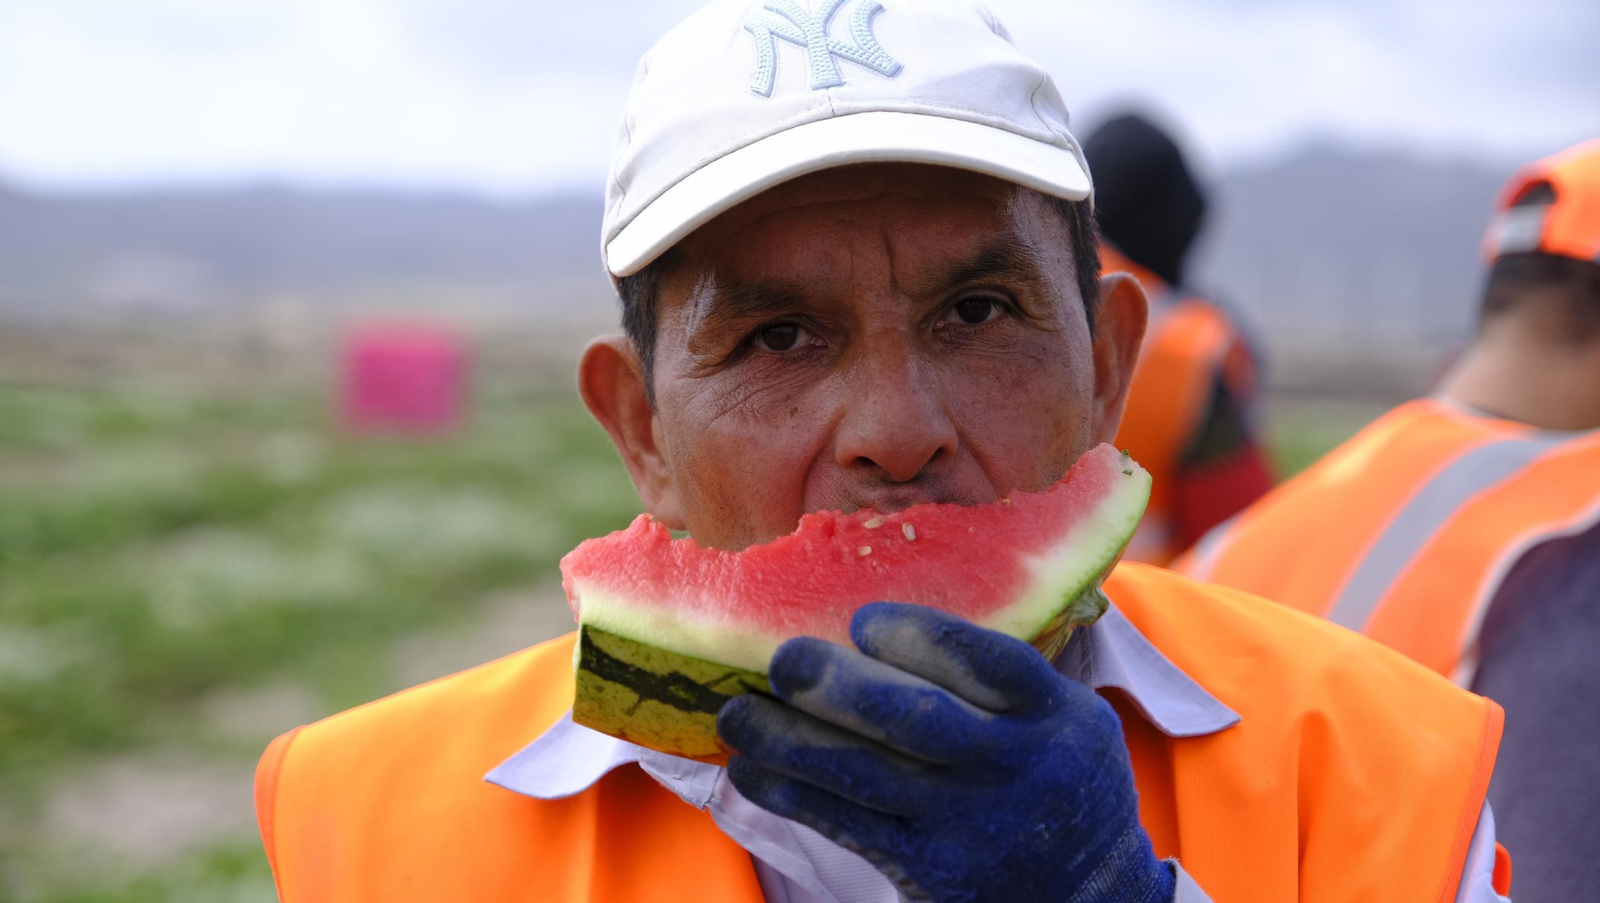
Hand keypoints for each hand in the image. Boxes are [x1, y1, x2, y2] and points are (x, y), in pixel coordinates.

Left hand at [717, 602, 1172, 902]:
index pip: (986, 660)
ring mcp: (967, 824)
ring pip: (864, 775)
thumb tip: (872, 615)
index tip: (863, 621)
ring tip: (736, 714)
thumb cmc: (1055, 773)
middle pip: (915, 719)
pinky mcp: (927, 870)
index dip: (918, 635)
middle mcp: (1013, 766)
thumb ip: (991, 671)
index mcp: (1053, 711)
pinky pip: (845, 825)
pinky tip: (751, 768)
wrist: (1087, 895)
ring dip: (788, 741)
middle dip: (837, 686)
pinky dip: (791, 794)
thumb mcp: (1061, 713)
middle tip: (783, 660)